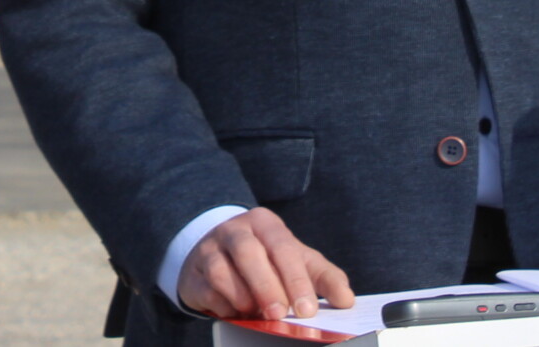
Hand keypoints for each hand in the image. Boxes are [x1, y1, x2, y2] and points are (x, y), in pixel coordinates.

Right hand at [176, 207, 355, 321]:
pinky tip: (236, 311)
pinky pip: (206, 289)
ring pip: (221, 270)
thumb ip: (323, 277)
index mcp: (265, 223)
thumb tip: (346, 299)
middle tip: (281, 314)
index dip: (296, 279)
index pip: (282, 247)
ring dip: (242, 297)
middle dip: (267, 287)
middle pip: (249, 253)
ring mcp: (209, 248)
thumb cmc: (266, 258)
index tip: (308, 309)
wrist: (219, 252)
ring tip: (257, 313)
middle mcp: (234, 230)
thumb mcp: (297, 261)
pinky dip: (223, 305)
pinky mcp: (193, 271)